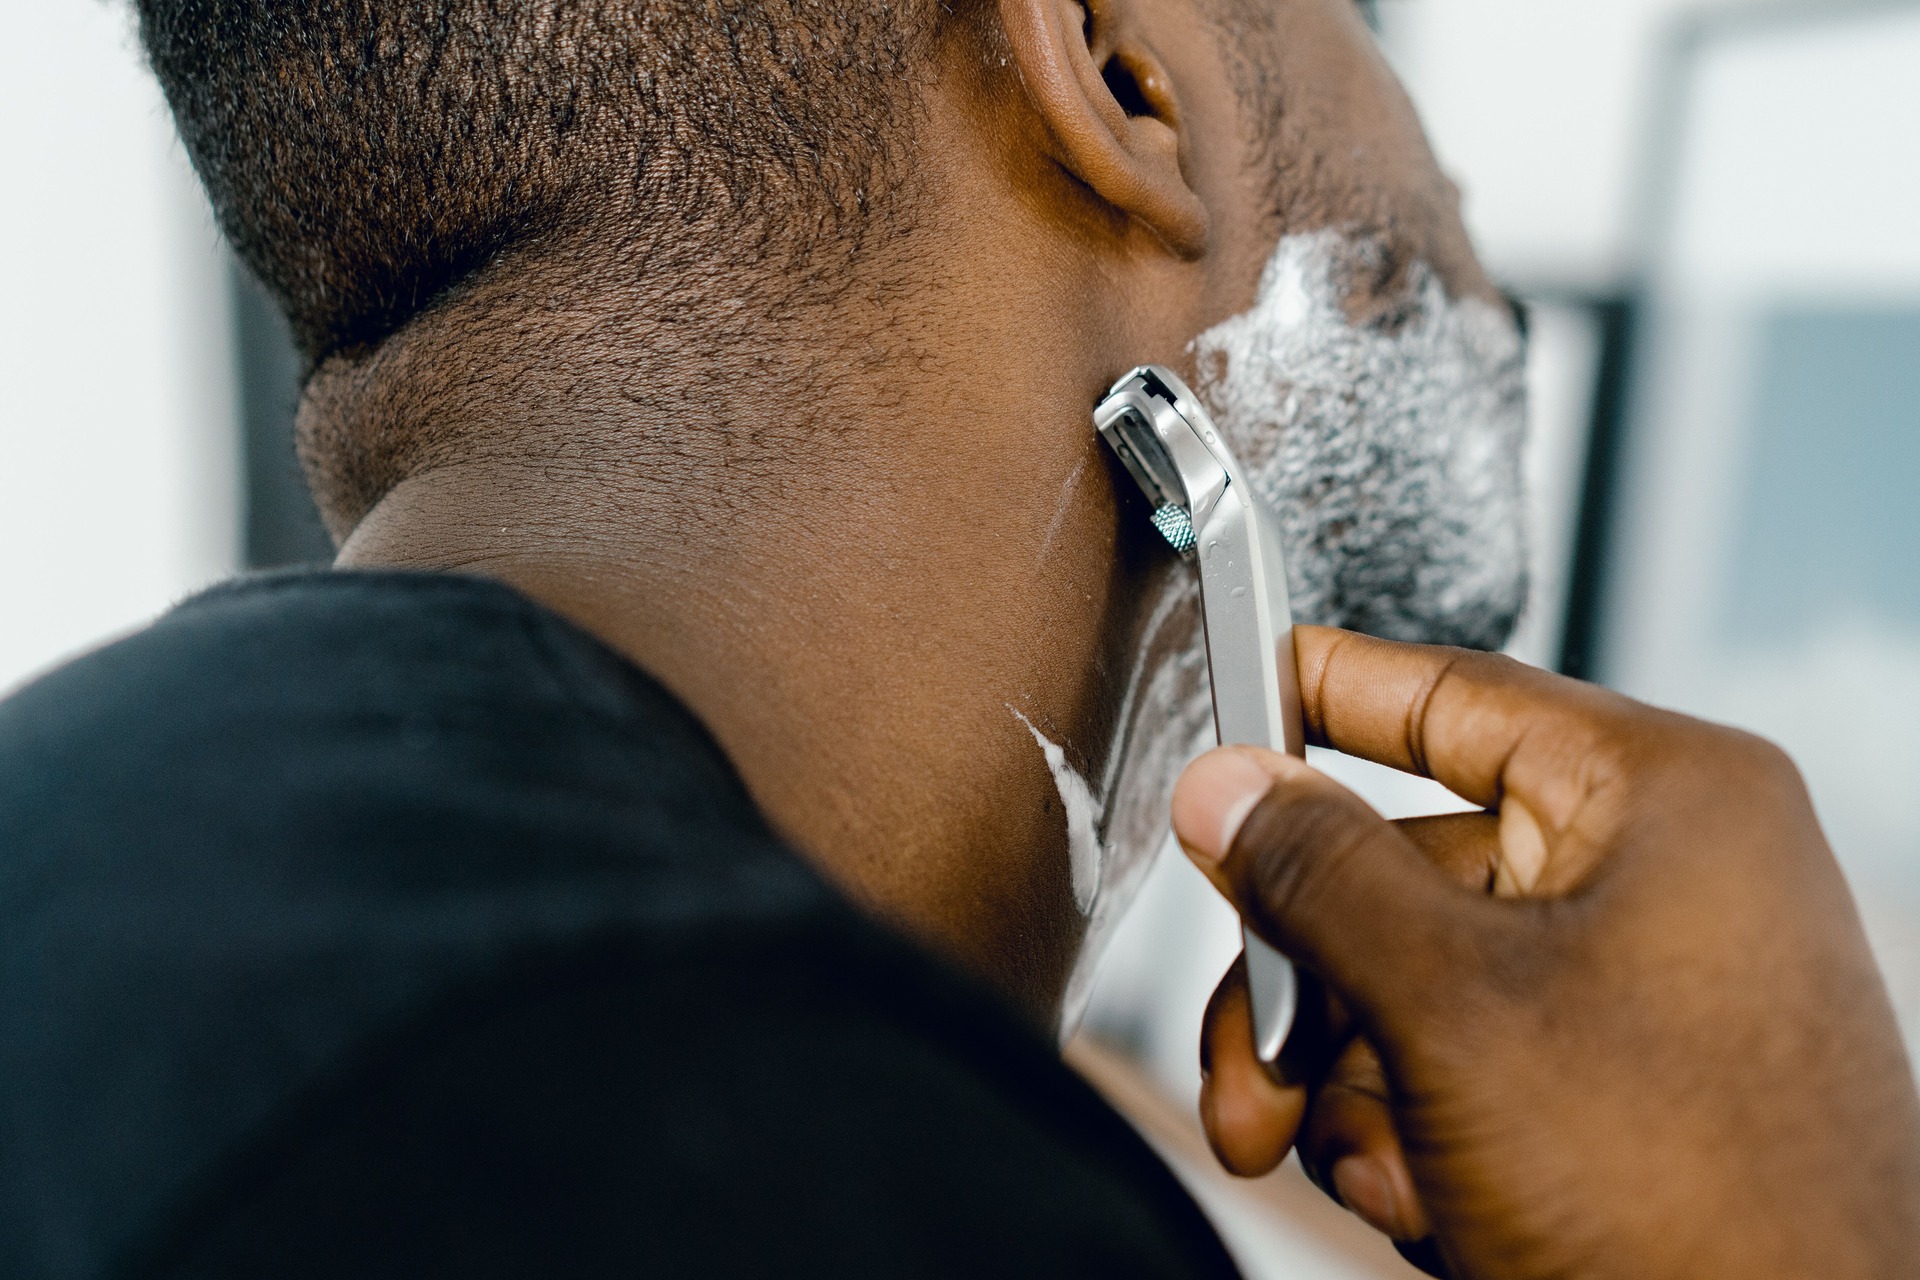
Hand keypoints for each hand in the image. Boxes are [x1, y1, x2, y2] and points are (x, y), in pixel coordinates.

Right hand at [1171, 627, 1919, 1279]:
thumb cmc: (1696, 1206)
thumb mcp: (1451, 1007)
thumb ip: (1318, 877)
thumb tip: (1227, 786)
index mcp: (1662, 801)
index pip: (1455, 695)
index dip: (1324, 689)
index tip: (1236, 682)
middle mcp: (1661, 876)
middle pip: (1403, 869)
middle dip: (1306, 987)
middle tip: (1245, 1060)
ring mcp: (1647, 983)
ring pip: (1415, 978)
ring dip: (1351, 1081)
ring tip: (1363, 1169)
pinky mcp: (1628, 1080)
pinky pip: (1465, 1057)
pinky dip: (1413, 1128)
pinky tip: (1423, 1199)